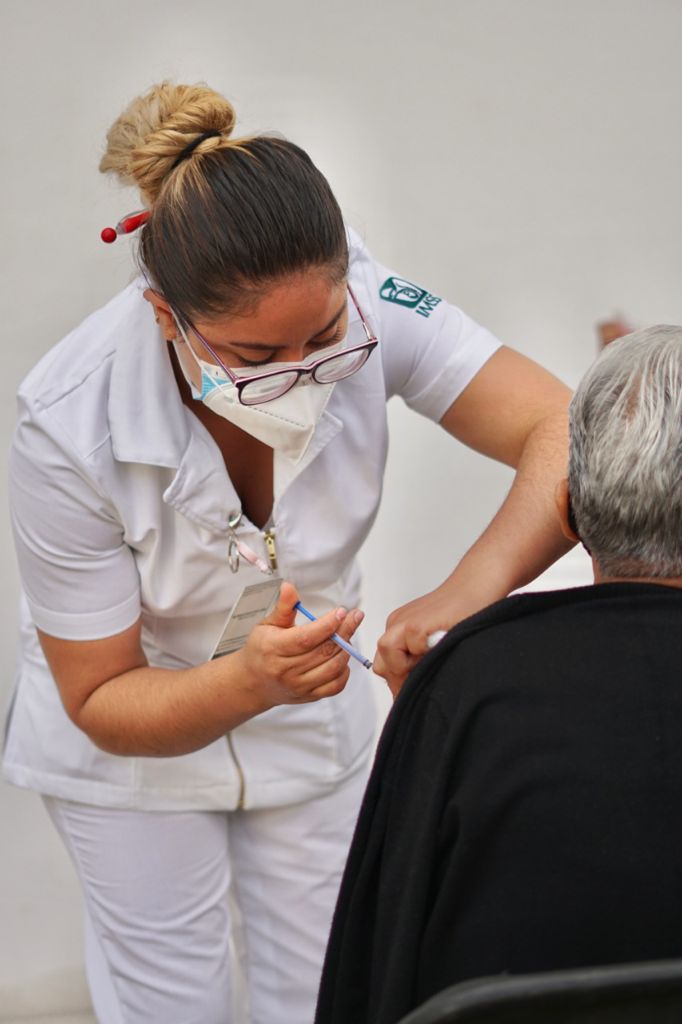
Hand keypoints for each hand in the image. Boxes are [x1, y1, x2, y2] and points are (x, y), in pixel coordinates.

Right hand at [234, 582, 363, 710]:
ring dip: (346, 649)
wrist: (253, 682)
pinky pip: (335, 686)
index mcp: (274, 649)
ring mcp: (299, 686)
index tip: (341, 611)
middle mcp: (286, 670)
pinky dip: (344, 670)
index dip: (327, 624)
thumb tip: (289, 587)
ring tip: (348, 633)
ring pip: (332, 668)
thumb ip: (283, 607)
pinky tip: (343, 656)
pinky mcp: (309, 696)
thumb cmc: (261, 650)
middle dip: (344, 631)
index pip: (306, 638)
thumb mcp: (267, 625)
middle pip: (323, 651)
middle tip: (355, 616)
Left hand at [373, 580, 478, 697]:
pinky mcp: (417, 624)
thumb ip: (421, 658)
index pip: (385, 664)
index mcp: (399, 630)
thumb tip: (413, 690)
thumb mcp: (435, 638)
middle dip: (399, 681)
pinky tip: (441, 648)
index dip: (398, 683)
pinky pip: (412, 648)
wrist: (477, 585)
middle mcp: (397, 625)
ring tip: (431, 665)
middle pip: (381, 664)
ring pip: (388, 655)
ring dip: (406, 669)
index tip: (413, 695)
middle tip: (422, 687)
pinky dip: (424, 655)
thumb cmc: (462, 613)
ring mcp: (405, 623)